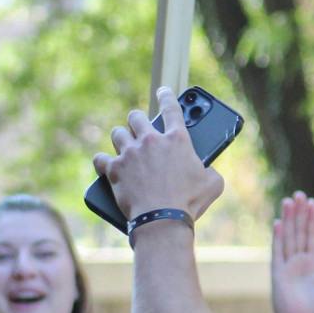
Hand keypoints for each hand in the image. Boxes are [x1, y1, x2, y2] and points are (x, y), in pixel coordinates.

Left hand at [92, 88, 225, 223]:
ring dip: (121, 139)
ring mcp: (130, 153)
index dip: (167, 97)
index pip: (171, 108)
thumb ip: (210, 170)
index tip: (163, 92)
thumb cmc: (189, 203)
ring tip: (125, 148)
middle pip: (136, 117)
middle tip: (140, 129)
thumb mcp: (213, 185)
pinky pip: (100, 158)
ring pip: (118, 133)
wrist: (162, 220)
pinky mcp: (114, 169)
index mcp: (177, 139)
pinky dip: (103, 163)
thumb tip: (207, 171)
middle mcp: (151, 140)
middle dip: (137, 121)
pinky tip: (106, 166)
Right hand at [270, 191, 313, 312]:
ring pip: (287, 238)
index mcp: (312, 265)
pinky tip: (279, 222)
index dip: (311, 219)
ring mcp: (286, 268)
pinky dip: (278, 238)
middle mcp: (297, 263)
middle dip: (298, 214)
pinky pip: (278, 253)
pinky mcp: (278, 275)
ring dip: (288, 220)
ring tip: (289, 201)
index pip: (312, 236)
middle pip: (298, 233)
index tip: (313, 202)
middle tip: (300, 194)